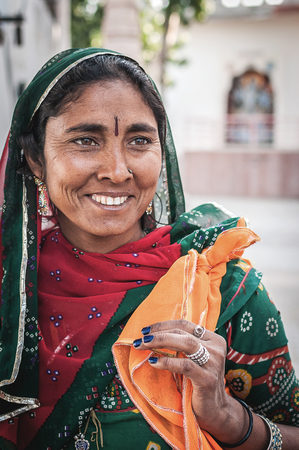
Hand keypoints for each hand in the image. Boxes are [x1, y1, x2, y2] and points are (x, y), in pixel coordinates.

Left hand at [133, 319, 246, 441]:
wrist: (215, 411)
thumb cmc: (198, 382)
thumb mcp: (193, 359)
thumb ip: (181, 346)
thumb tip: (152, 335)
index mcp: (212, 339)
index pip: (184, 324)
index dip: (163, 325)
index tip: (145, 330)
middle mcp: (215, 348)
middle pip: (182, 332)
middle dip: (158, 334)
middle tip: (140, 339)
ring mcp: (213, 363)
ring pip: (186, 343)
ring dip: (161, 342)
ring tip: (143, 345)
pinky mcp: (208, 379)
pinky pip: (185, 365)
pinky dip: (167, 362)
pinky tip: (153, 362)